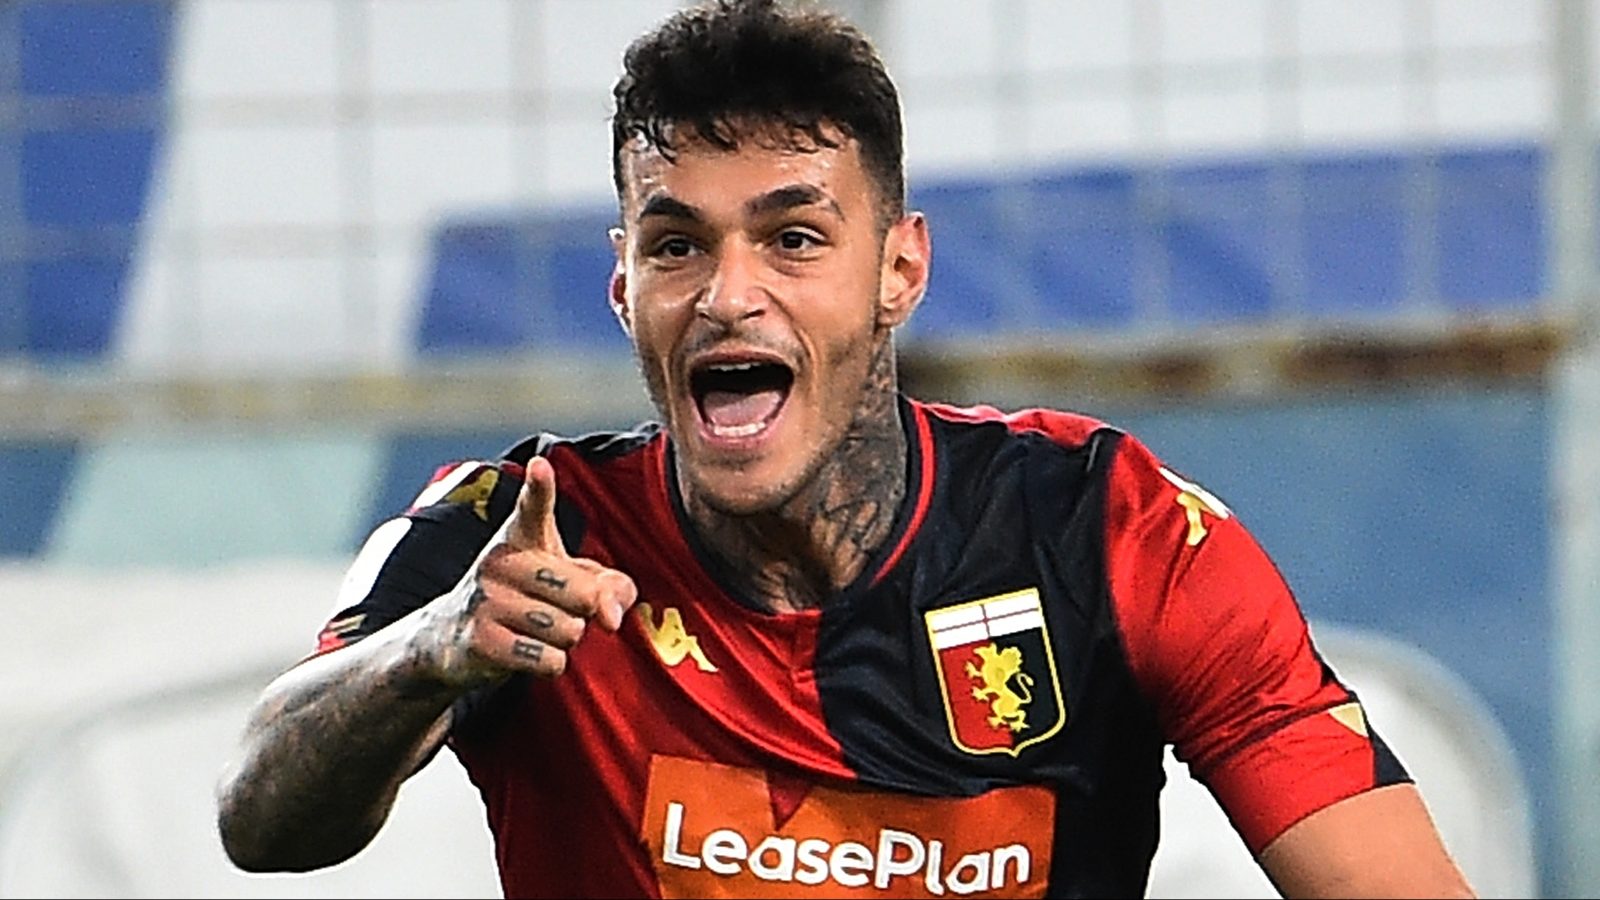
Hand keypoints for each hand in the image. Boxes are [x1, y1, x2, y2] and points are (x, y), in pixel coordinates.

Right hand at [421, 456, 637, 685]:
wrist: (451, 637)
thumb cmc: (526, 598)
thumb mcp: (569, 582)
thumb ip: (610, 587)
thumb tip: (612, 616)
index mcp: (521, 536)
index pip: (533, 508)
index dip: (539, 487)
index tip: (540, 466)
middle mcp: (499, 561)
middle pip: (583, 596)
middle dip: (584, 613)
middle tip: (555, 610)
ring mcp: (486, 599)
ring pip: (569, 631)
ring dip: (565, 641)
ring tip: (535, 630)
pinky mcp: (480, 640)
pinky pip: (549, 659)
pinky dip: (550, 664)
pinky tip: (525, 652)